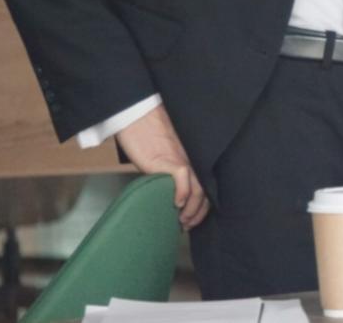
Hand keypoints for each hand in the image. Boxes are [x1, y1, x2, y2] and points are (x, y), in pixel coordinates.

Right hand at [116, 104, 208, 228]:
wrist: (137, 117)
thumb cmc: (147, 135)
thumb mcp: (163, 156)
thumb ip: (170, 170)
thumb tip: (168, 192)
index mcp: (191, 160)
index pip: (205, 186)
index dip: (203, 206)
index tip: (193, 220)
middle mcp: (191, 160)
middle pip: (205, 191)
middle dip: (198, 213)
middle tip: (187, 225)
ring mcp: (181, 159)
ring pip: (198, 189)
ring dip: (191, 210)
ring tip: (182, 221)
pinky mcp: (167, 159)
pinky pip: (183, 177)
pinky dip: (182, 194)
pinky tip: (177, 204)